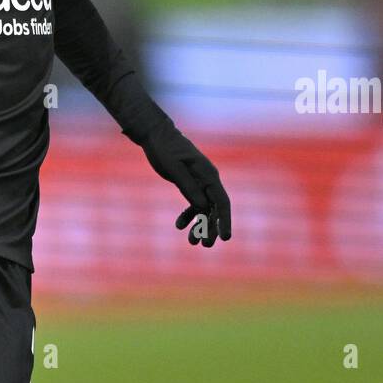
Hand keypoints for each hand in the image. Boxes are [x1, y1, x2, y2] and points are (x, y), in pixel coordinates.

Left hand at [140, 119, 231, 246]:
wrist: (156, 136)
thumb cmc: (165, 150)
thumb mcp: (174, 169)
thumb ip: (188, 187)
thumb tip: (202, 207)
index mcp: (208, 175)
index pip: (222, 202)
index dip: (225, 220)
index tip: (225, 238)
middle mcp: (208, 179)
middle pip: (215, 208)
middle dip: (211, 228)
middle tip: (205, 246)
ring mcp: (200, 182)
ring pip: (204, 208)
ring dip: (199, 225)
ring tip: (192, 242)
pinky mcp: (191, 183)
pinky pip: (194, 203)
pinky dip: (188, 215)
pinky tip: (178, 226)